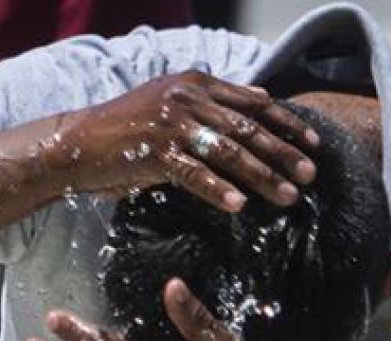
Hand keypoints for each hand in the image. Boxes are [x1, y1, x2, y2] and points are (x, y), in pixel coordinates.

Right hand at [46, 72, 318, 212]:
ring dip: (262, 177)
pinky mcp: (154, 152)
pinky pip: (194, 174)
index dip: (287, 123)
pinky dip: (219, 191)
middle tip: (310, 175)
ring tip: (288, 197)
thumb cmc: (128, 129)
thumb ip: (214, 104)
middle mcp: (188, 98)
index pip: (254, 103)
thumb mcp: (174, 104)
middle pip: (248, 129)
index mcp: (197, 83)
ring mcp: (171, 124)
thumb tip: (261, 103)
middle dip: (284, 153)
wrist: (77, 141)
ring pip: (229, 153)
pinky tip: (240, 207)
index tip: (314, 144)